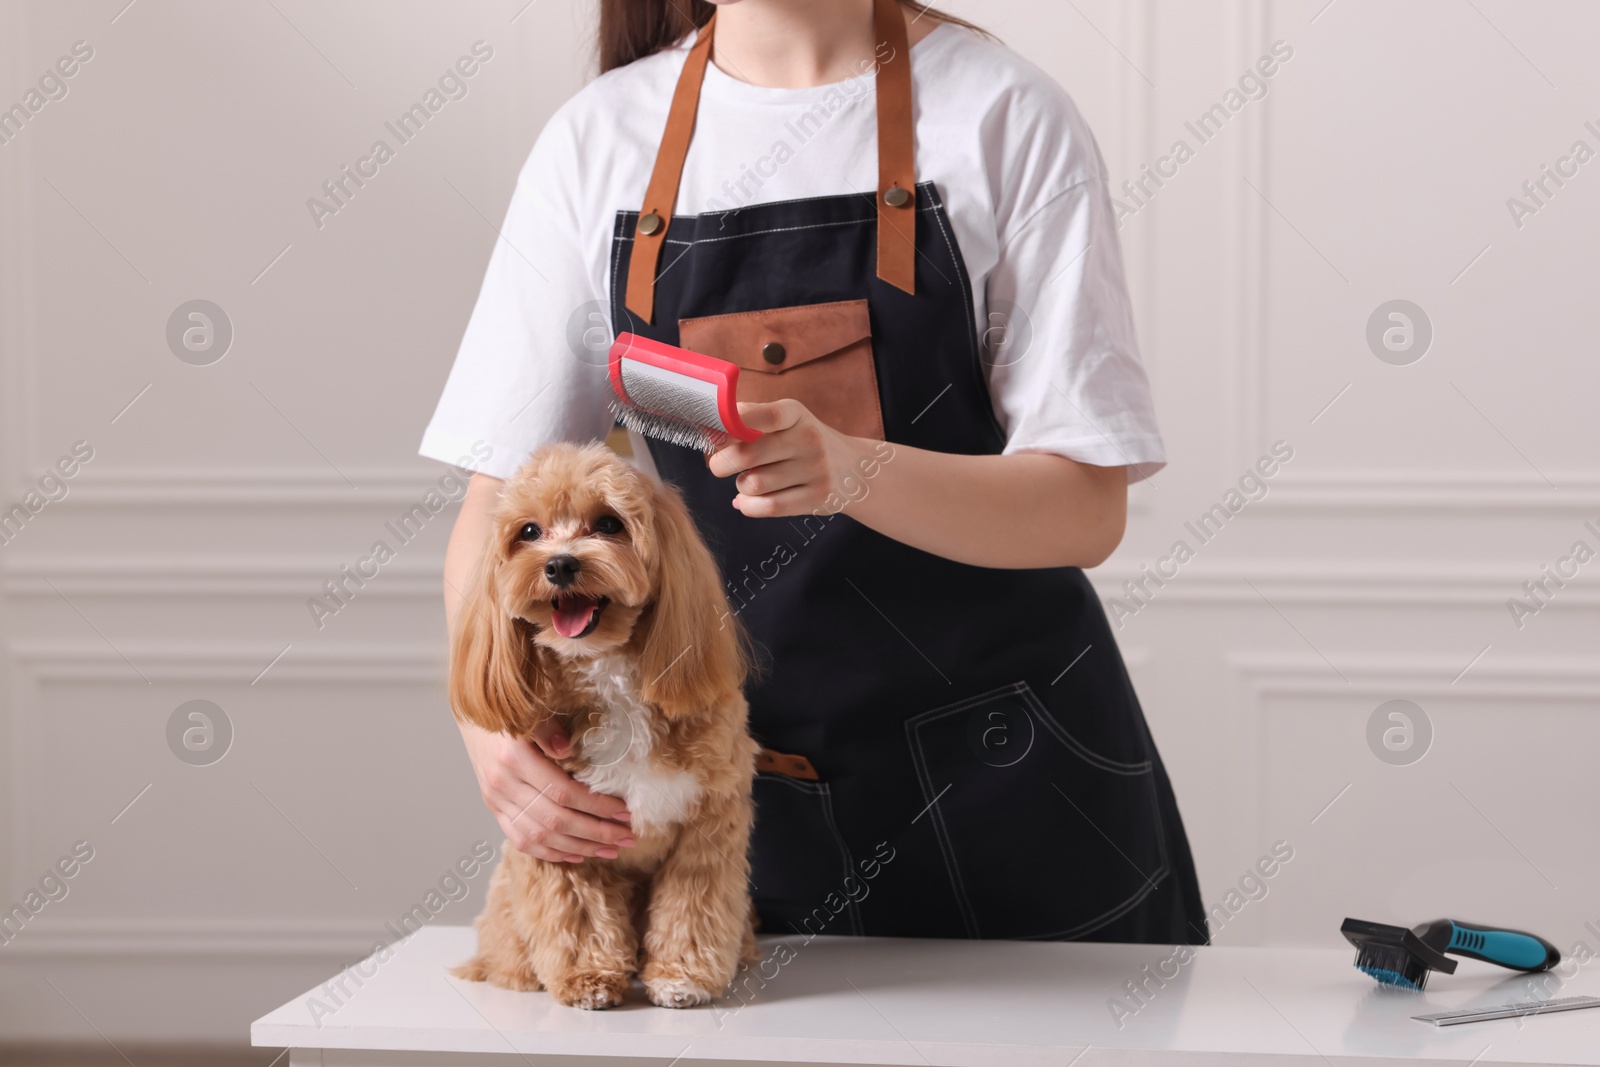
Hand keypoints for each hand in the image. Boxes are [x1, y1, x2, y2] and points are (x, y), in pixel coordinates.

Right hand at [457, 718, 635, 861]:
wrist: (473, 721)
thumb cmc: (510, 715)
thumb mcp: (530, 713)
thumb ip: (549, 730)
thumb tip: (567, 749)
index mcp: (514, 758)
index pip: (562, 792)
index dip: (596, 806)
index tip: (624, 812)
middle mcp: (502, 785)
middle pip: (555, 820)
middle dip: (596, 832)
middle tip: (627, 837)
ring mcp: (496, 801)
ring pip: (540, 837)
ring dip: (579, 847)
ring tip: (610, 849)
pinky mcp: (495, 811)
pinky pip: (522, 841)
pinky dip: (552, 852)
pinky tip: (578, 855)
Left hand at [708, 400, 883, 517]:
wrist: (852, 468)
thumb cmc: (801, 442)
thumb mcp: (784, 421)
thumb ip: (747, 421)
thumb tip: (706, 430)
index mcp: (795, 413)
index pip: (763, 415)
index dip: (731, 425)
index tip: (712, 435)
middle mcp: (809, 439)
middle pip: (748, 454)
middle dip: (721, 463)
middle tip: (718, 465)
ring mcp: (816, 469)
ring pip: (755, 484)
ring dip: (740, 485)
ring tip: (747, 480)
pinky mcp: (817, 498)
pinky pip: (768, 507)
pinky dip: (748, 506)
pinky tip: (746, 500)